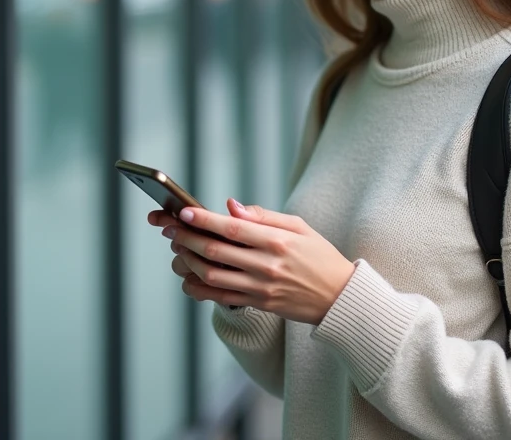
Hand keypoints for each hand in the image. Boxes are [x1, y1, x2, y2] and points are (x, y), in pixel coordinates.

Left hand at [151, 199, 355, 324]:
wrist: (339, 296)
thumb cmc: (320, 256)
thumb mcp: (299, 226)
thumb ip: (264, 216)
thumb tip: (231, 206)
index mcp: (277, 241)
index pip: (232, 228)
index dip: (204, 220)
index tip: (184, 212)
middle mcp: (267, 265)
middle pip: (216, 250)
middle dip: (187, 238)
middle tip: (170, 228)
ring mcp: (261, 287)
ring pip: (213, 275)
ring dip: (189, 261)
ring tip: (178, 249)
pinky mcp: (258, 304)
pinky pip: (220, 297)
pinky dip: (199, 289)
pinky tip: (188, 278)